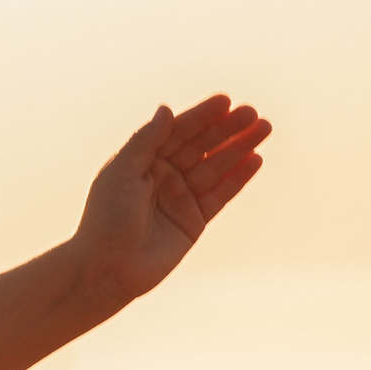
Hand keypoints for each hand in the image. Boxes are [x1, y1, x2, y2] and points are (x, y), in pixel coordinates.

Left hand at [73, 95, 269, 301]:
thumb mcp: (122, 173)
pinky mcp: (194, 220)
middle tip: (253, 113)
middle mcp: (163, 175)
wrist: (107, 268)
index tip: (225, 100)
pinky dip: (238, 177)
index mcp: (142, 160)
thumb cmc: (106, 218)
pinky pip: (221, 194)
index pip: (177, 131)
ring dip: (240, 148)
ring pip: (216, 166)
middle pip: (201, 145)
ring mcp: (180, 197)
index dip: (201, 116)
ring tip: (264, 129)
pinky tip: (256, 159)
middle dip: (227, 128)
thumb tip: (166, 109)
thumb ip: (146, 141)